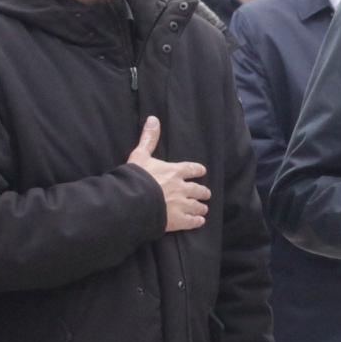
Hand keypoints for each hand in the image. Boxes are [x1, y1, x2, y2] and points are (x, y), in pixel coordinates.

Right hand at [127, 117, 209, 233]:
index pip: (191, 169)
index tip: (202, 171)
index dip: (198, 170)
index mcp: (174, 172)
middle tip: (206, 193)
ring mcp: (181, 205)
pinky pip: (192, 221)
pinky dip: (197, 221)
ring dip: (201, 207)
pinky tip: (200, 222)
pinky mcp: (178, 221)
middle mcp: (182, 188)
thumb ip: (149, 138)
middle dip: (203, 191)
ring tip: (203, 209)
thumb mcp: (140, 155)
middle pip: (198, 189)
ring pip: (197, 206)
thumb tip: (153, 119)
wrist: (134, 201)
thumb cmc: (136, 177)